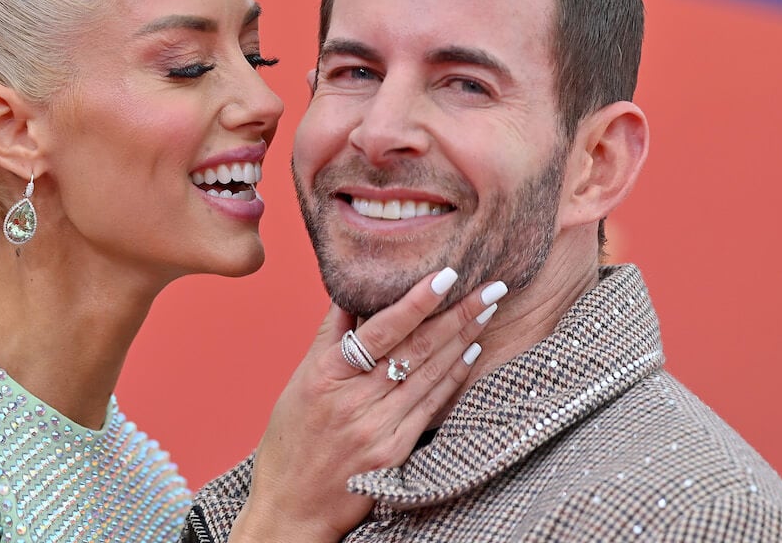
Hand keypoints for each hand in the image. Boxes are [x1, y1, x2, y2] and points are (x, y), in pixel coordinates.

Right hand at [229, 267, 505, 542]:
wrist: (291, 505)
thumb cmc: (291, 438)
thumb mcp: (300, 380)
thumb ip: (329, 335)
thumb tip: (349, 290)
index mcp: (327, 376)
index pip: (380, 329)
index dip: (417, 301)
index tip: (446, 275)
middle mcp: (354, 402)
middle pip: (416, 349)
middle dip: (457, 314)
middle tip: (490, 286)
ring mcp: (378, 430)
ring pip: (430, 375)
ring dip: (464, 339)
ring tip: (487, 309)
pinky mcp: (395, 454)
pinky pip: (431, 407)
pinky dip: (453, 377)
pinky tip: (472, 353)